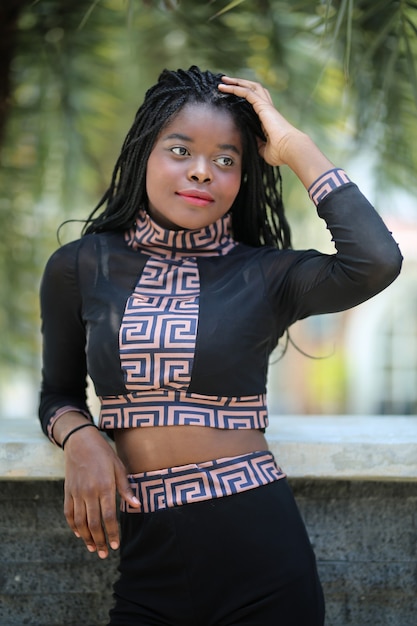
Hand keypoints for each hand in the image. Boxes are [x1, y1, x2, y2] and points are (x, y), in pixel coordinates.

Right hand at [63, 428, 139, 558]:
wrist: (80, 442)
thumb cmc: (104, 454)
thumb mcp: (119, 467)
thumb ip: (126, 489)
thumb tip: (138, 506)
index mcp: (104, 487)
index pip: (109, 517)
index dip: (112, 533)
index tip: (116, 545)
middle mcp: (89, 492)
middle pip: (94, 523)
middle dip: (100, 541)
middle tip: (105, 554)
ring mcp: (76, 493)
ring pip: (80, 522)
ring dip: (86, 537)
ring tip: (93, 549)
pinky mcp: (68, 491)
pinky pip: (68, 513)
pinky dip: (73, 526)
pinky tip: (79, 534)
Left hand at [218, 75, 303, 166]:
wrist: (289, 149)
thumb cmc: (280, 152)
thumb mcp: (264, 149)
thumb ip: (257, 143)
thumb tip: (252, 141)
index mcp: (268, 118)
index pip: (255, 101)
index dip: (244, 96)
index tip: (231, 96)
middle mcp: (267, 109)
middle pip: (253, 89)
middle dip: (239, 84)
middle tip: (225, 82)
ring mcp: (266, 106)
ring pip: (250, 87)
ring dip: (236, 82)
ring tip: (223, 80)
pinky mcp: (263, 106)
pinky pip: (247, 92)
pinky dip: (235, 88)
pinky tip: (225, 87)